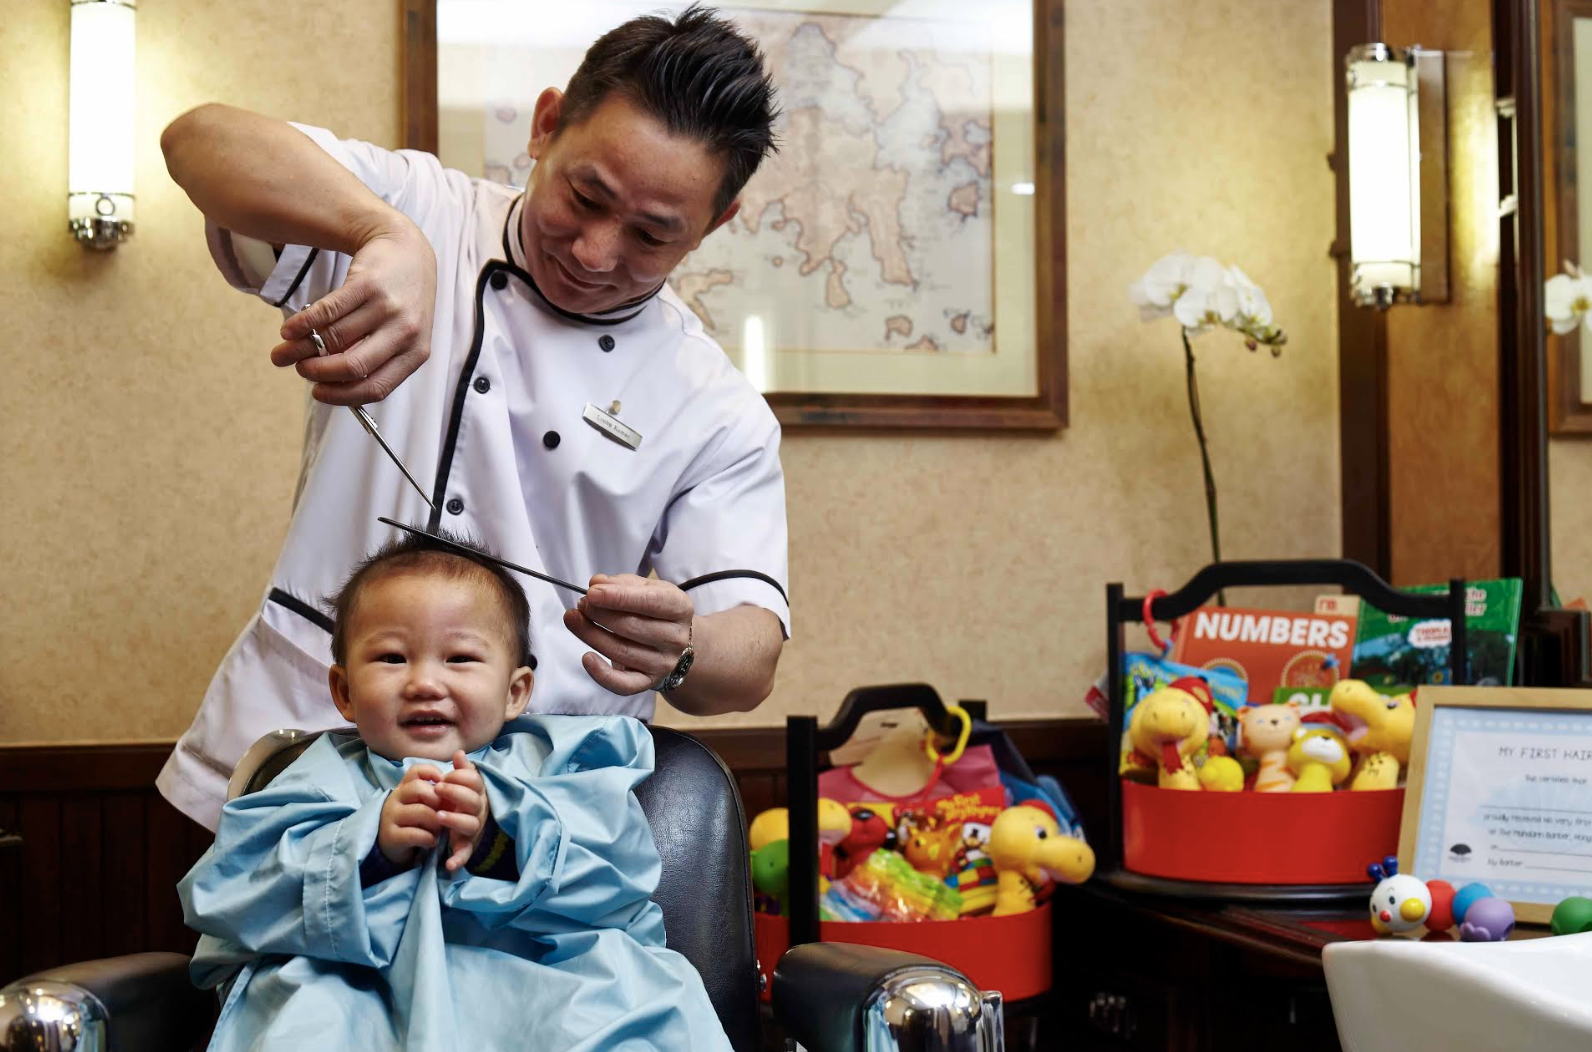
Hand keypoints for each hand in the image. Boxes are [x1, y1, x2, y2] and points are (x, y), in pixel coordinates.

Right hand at [270, 221, 437, 405]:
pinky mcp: (367, 284)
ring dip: (302, 348)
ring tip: (284, 351)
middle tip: (300, 370)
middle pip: (353, 365)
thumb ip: (375, 360)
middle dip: (318, 373)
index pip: (376, 387)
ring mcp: (387, 307)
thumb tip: (329, 384)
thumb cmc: (400, 302)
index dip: (342, 395)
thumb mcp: (401, 335)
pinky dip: (304, 323)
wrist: (407, 251)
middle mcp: (405, 332)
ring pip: (335, 338)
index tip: (318, 393)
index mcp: (415, 353)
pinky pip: (328, 311)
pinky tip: (289, 330)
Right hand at [377, 764, 444, 866]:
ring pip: (420, 811)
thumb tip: (461, 759)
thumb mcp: (425, 802)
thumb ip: (441, 787)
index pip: (417, 770)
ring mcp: (391, 817)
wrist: (393, 846)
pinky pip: (415, 833)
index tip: (444, 787)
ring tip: (439, 830)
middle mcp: (395, 798)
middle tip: (444, 813)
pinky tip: (432, 841)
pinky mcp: (391, 836)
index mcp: (404, 787)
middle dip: (438, 801)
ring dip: (436, 822)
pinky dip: (429, 838)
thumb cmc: (415, 821)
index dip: (433, 774)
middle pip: (419, 788)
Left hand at [435, 751, 489, 871]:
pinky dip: (459, 859)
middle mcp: (478, 810)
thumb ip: (462, 770)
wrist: (470, 828)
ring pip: (470, 824)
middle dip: (456, 793)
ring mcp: (473, 828)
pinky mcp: (467, 846)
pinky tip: (448, 865)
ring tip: (438, 817)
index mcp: (477, 793)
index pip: (475, 782)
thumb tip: (459, 753)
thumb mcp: (463, 785)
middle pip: (473, 801)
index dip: (460, 777)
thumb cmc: (463, 802)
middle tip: (438, 789)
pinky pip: (465, 853)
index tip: (443, 776)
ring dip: (456, 820)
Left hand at [563, 574, 693, 695]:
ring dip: (591, 635)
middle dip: (599, 614)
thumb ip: (621, 584)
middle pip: (631, 626)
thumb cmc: (654, 610)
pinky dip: (601, 674)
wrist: (671, 641)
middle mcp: (675, 637)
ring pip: (621, 651)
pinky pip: (623, 684)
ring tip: (574, 619)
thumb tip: (597, 584)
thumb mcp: (645, 588)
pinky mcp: (648, 681)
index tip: (592, 593)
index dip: (618, 597)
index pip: (650, 602)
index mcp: (680, 607)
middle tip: (581, 604)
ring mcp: (663, 663)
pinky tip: (586, 658)